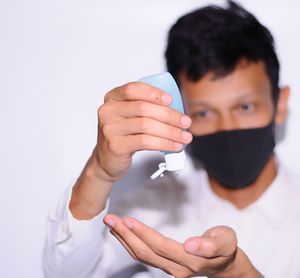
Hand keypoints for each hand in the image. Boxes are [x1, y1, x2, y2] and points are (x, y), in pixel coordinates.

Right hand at [93, 82, 191, 182]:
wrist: (107, 160)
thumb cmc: (123, 136)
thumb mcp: (129, 118)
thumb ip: (146, 109)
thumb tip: (177, 111)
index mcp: (112, 98)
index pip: (133, 89)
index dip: (154, 93)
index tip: (171, 100)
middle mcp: (108, 111)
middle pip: (143, 108)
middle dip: (169, 115)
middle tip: (186, 122)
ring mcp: (110, 129)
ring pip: (146, 125)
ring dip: (171, 131)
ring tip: (185, 137)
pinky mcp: (115, 145)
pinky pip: (145, 142)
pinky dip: (164, 143)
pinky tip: (175, 146)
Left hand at [103, 214, 262, 277]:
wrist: (224, 264)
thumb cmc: (225, 248)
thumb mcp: (226, 241)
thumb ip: (211, 244)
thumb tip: (191, 245)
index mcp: (191, 261)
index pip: (161, 247)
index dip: (143, 234)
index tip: (128, 221)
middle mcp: (176, 268)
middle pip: (145, 252)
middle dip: (126, 235)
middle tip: (110, 219)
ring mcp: (169, 268)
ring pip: (141, 255)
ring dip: (124, 238)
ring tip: (111, 223)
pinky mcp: (164, 264)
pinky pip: (144, 254)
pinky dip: (131, 242)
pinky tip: (124, 232)